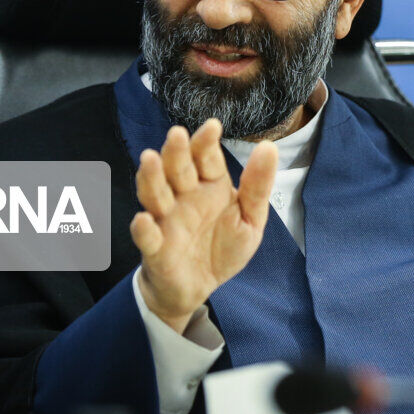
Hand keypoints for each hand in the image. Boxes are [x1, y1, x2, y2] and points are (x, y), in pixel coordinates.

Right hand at [130, 118, 277, 332]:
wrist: (200, 287)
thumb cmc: (223, 247)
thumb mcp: (250, 218)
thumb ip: (257, 185)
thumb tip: (269, 146)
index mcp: (210, 185)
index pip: (206, 158)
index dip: (206, 143)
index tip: (213, 126)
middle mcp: (184, 197)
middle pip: (177, 169)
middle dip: (176, 152)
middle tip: (176, 134)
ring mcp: (167, 221)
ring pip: (155, 194)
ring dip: (151, 178)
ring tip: (149, 159)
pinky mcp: (156, 248)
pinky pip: (147, 237)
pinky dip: (143, 230)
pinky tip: (143, 220)